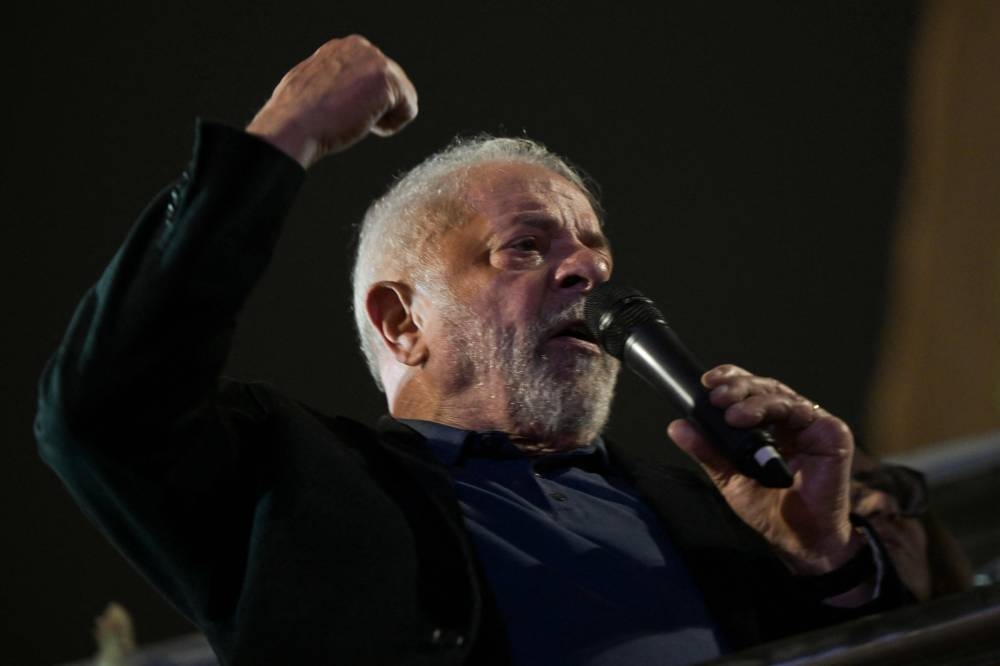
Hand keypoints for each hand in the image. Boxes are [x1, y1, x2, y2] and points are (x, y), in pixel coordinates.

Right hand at [246, 35, 417, 167]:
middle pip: (392, 85)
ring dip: (384, 117)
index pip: (375, 77)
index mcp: (344, 47)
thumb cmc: (297, 115)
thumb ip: (336, 79)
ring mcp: (376, 61)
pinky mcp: (388, 81)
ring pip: (402, 98)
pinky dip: (392, 125)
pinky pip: (409, 109)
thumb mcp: (315, 85)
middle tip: (348, 119)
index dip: (364, 102)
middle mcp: (362, 47)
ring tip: (355, 121)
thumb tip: (346, 89)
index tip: (341, 111)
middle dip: (377, 108)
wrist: (293, 126)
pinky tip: (368, 126)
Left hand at [668, 364, 862, 575]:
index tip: (706, 383)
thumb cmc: (769, 509)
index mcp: (768, 425)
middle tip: (715, 396)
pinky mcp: (831, 432)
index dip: (730, 380)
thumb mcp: (729, 478)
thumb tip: (677, 426)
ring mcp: (811, 424)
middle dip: (736, 387)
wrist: (800, 539)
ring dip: (751, 399)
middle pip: (762, 387)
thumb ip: (707, 451)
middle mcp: (790, 420)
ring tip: (730, 413)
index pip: (748, 392)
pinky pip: (801, 411)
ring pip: (779, 395)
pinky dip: (773, 409)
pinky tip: (751, 419)